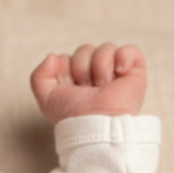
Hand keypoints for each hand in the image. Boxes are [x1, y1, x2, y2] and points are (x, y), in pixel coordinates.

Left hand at [30, 43, 146, 124]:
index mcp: (75, 77)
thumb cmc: (72, 115)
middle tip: (88, 89)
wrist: (96, 124)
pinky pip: (131, 50)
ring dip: (100, 68)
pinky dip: (124, 58)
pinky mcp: (134, 72)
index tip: (70, 88)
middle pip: (85, 49)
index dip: (65, 70)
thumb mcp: (46, 98)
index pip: (67, 57)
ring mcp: (115, 71)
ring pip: (106, 48)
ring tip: (102, 86)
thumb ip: (39, 75)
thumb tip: (53, 55)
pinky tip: (119, 73)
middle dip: (82, 69)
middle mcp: (95, 72)